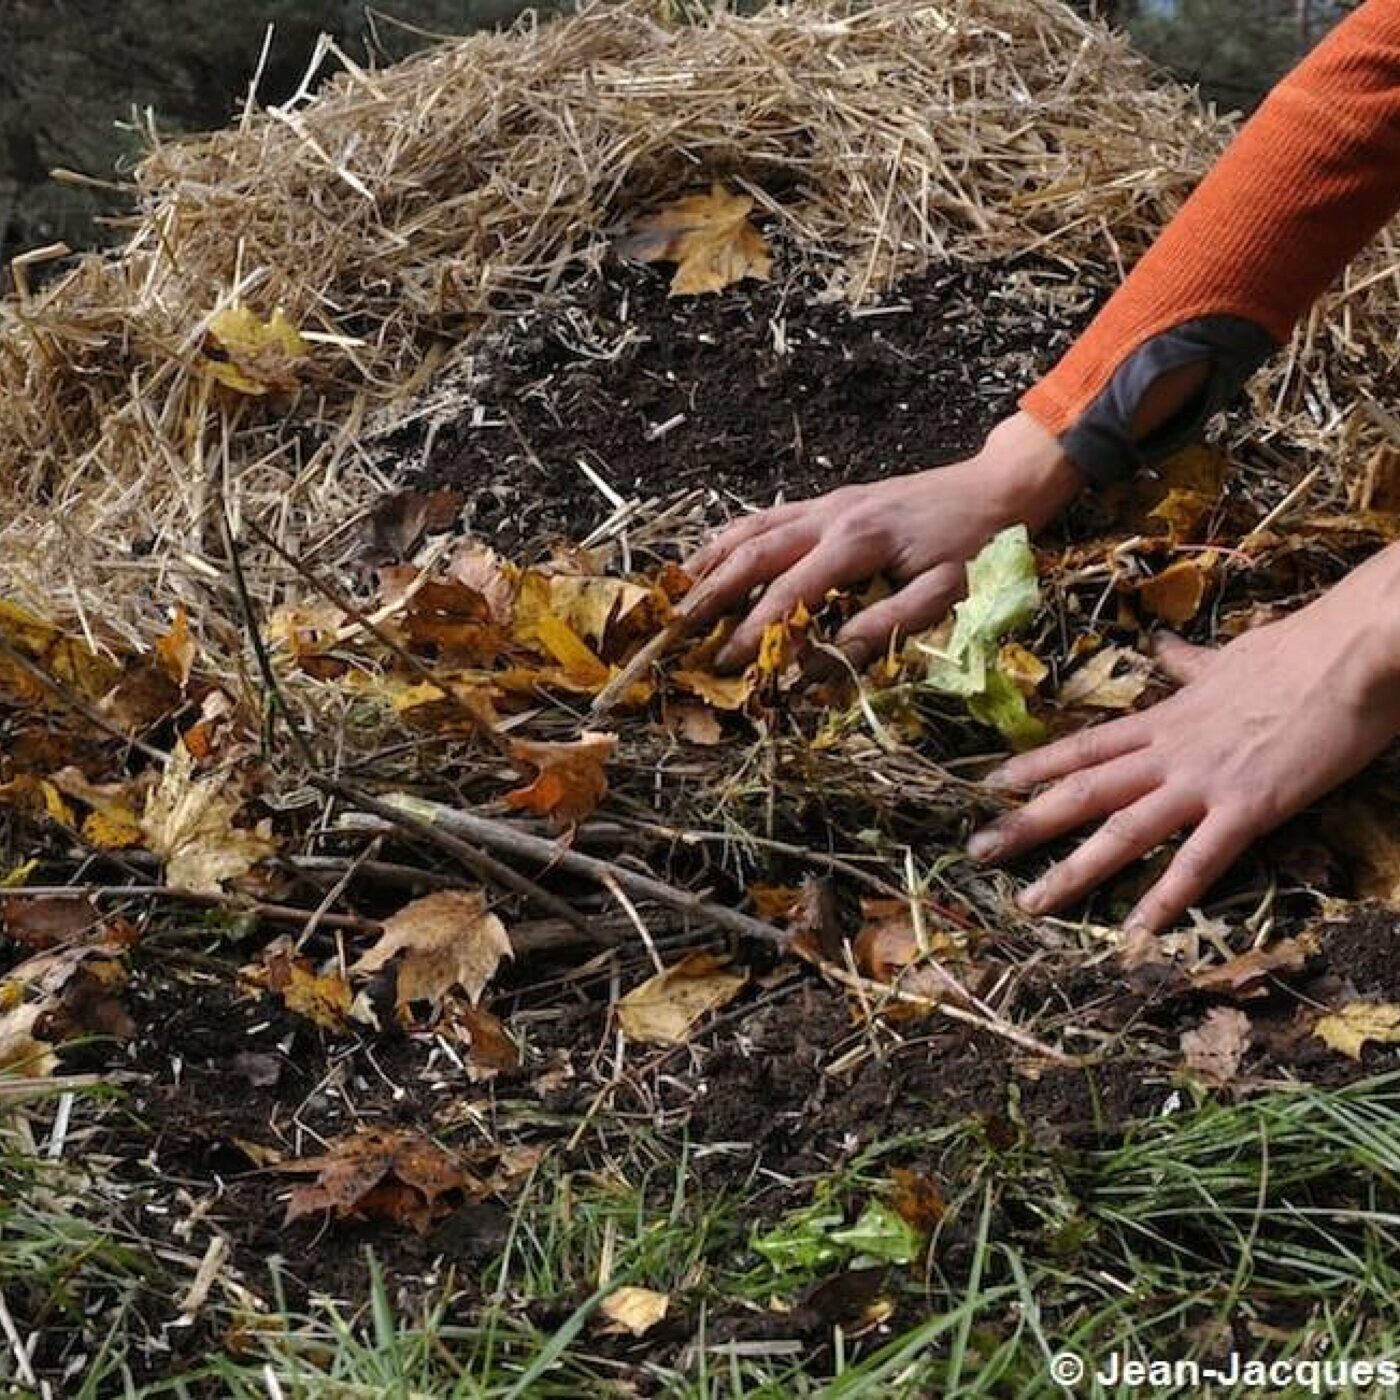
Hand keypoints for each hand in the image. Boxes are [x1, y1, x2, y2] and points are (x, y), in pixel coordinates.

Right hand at [683, 412, 1081, 667]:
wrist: (998, 485)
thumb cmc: (977, 545)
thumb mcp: (946, 595)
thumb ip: (884, 625)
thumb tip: (827, 661)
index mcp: (856, 543)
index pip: (787, 592)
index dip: (752, 631)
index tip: (723, 664)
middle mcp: (830, 516)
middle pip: (753, 554)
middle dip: (710, 592)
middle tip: (675, 628)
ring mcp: (827, 503)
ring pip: (752, 529)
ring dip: (709, 560)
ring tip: (674, 591)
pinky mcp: (831, 499)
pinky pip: (769, 516)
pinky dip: (733, 535)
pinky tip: (713, 553)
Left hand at [969, 546, 1399, 932]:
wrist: (1356, 649)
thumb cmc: (1301, 649)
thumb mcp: (1228, 655)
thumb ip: (1189, 663)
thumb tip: (1163, 646)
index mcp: (1168, 717)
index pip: (1085, 745)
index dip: (1036, 765)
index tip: (989, 783)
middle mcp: (1170, 752)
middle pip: (1082, 791)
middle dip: (1026, 824)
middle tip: (977, 852)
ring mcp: (1204, 781)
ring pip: (1122, 832)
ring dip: (1073, 871)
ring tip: (1030, 903)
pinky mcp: (1250, 807)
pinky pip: (1198, 861)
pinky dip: (1164, 897)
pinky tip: (1133, 930)